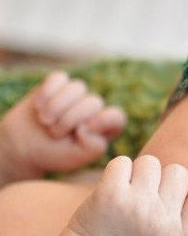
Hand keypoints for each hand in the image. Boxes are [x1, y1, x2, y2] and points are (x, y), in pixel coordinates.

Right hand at [0, 71, 126, 182]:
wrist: (23, 146)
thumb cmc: (54, 154)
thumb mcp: (77, 158)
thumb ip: (94, 146)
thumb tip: (89, 125)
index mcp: (105, 128)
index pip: (116, 117)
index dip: (102, 121)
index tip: (81, 131)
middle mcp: (94, 109)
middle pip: (94, 102)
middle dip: (70, 119)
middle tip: (54, 133)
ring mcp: (77, 95)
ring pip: (77, 87)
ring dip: (57, 106)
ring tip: (45, 121)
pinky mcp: (58, 84)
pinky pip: (59, 77)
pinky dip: (47, 92)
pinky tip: (38, 106)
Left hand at [46, 155, 187, 235]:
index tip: (174, 208)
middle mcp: (161, 220)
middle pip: (178, 172)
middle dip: (163, 182)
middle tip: (146, 202)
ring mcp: (136, 205)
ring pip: (151, 162)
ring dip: (139, 174)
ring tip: (130, 195)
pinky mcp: (109, 193)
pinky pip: (122, 162)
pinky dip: (117, 172)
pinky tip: (113, 191)